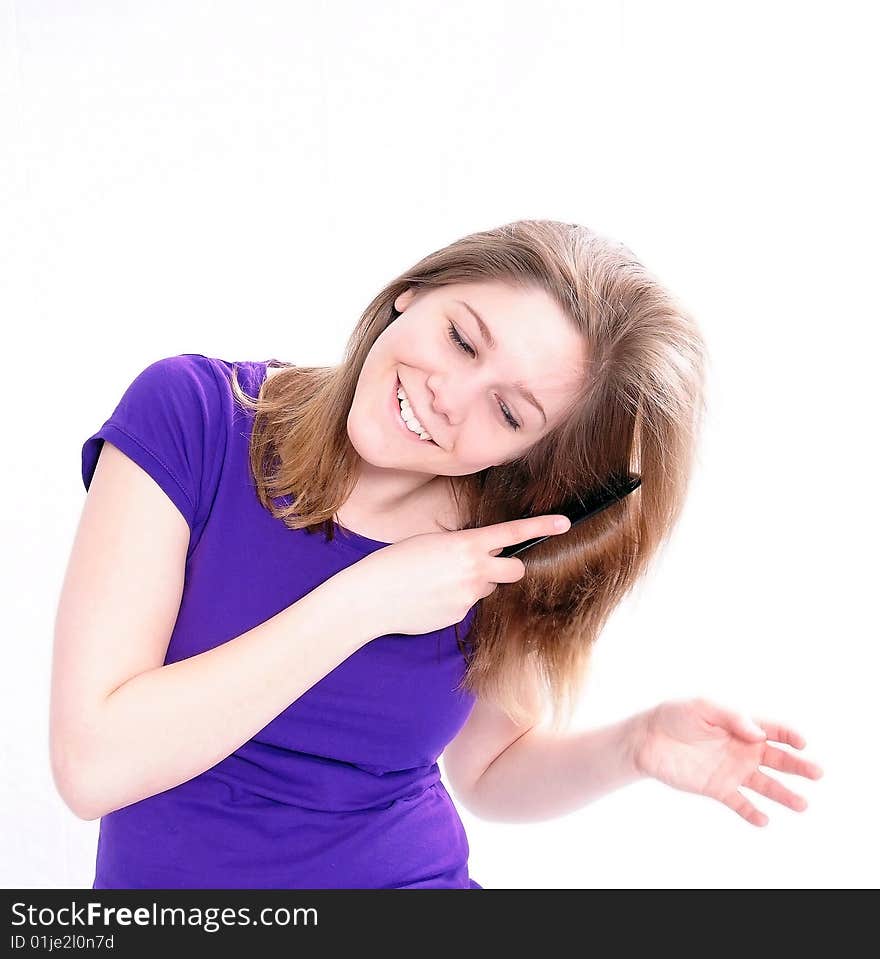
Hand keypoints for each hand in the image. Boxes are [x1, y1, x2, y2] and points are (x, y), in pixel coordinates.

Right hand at [350, 513, 571, 635]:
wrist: (371, 598)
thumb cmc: (394, 562)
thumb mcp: (430, 542)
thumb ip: (461, 547)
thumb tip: (478, 556)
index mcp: (465, 544)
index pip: (512, 533)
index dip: (542, 526)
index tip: (565, 523)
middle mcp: (473, 570)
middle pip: (514, 570)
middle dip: (509, 568)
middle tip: (489, 567)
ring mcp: (468, 596)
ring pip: (486, 589)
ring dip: (474, 585)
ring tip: (438, 583)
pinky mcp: (459, 616)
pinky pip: (466, 605)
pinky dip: (454, 601)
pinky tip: (429, 599)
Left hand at [633, 697, 823, 826]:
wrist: (647, 739)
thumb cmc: (675, 716)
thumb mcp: (702, 707)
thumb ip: (731, 716)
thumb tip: (759, 733)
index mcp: (742, 726)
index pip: (774, 730)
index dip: (790, 735)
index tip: (801, 742)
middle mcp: (743, 749)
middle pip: (778, 759)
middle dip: (799, 766)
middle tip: (817, 773)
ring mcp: (732, 770)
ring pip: (765, 784)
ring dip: (784, 794)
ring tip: (802, 804)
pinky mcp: (718, 788)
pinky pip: (740, 803)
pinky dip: (752, 812)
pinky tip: (763, 820)